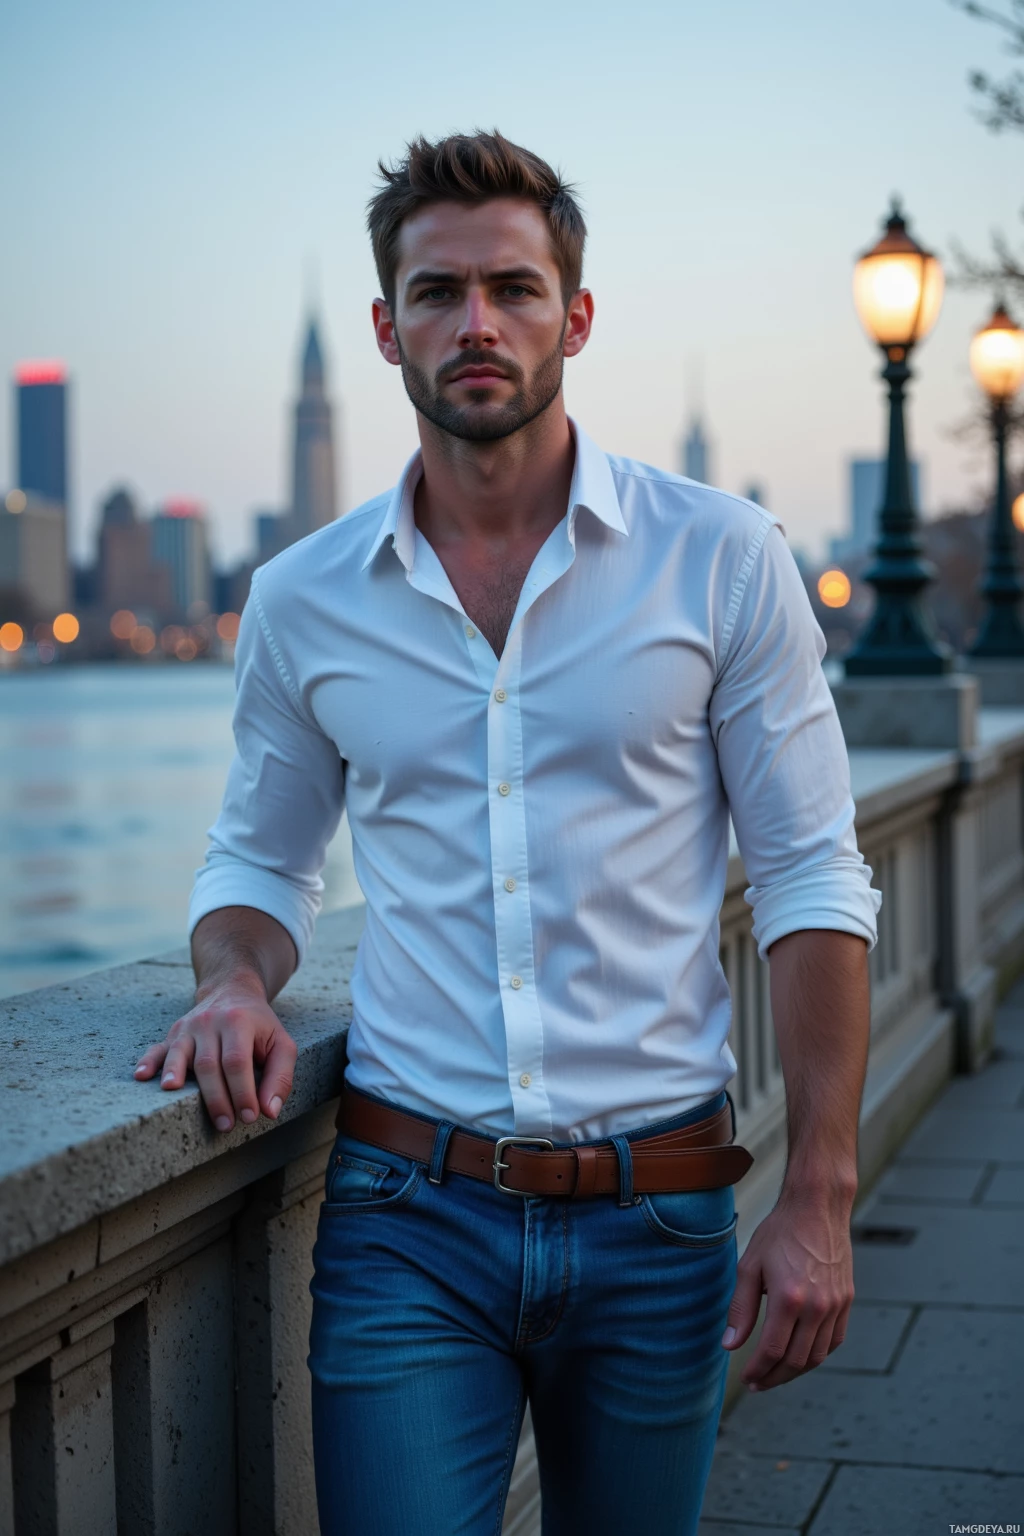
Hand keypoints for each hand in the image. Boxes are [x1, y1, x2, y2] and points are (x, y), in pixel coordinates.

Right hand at [134, 980, 297, 1132]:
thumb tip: (270, 1111)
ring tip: (174, 1098)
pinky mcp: (174, 1034)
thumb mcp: (281, 1044)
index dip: (242, 1092)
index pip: (237, 1062)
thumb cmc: (260, 1025)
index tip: (248, 1117)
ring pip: (180, 1055)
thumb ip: (280, 1076)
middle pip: (208, 1064)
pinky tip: (141, 1076)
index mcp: (239, 1022)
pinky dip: (149, 1063)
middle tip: (225, 1124)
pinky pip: (157, 1048)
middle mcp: (210, 1022)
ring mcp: (188, 1028)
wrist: (232, 991)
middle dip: (216, 1098)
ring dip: (175, 1076)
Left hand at [720, 1186, 854, 1391]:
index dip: (758, 1370)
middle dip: (775, 1377)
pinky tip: (800, 1355)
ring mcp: (836, 1305)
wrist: (817, 1207)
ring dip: (795, 1371)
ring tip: (776, 1373)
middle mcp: (817, 1306)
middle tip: (758, 1382)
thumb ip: (740, 1309)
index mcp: (789, 1298)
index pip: (773, 1351)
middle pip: (796, 1361)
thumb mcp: (750, 1266)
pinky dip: (816, 1354)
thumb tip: (730, 1345)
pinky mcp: (847, 1301)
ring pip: (817, 1356)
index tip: (747, 1379)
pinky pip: (834, 1341)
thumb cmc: (780, 1232)